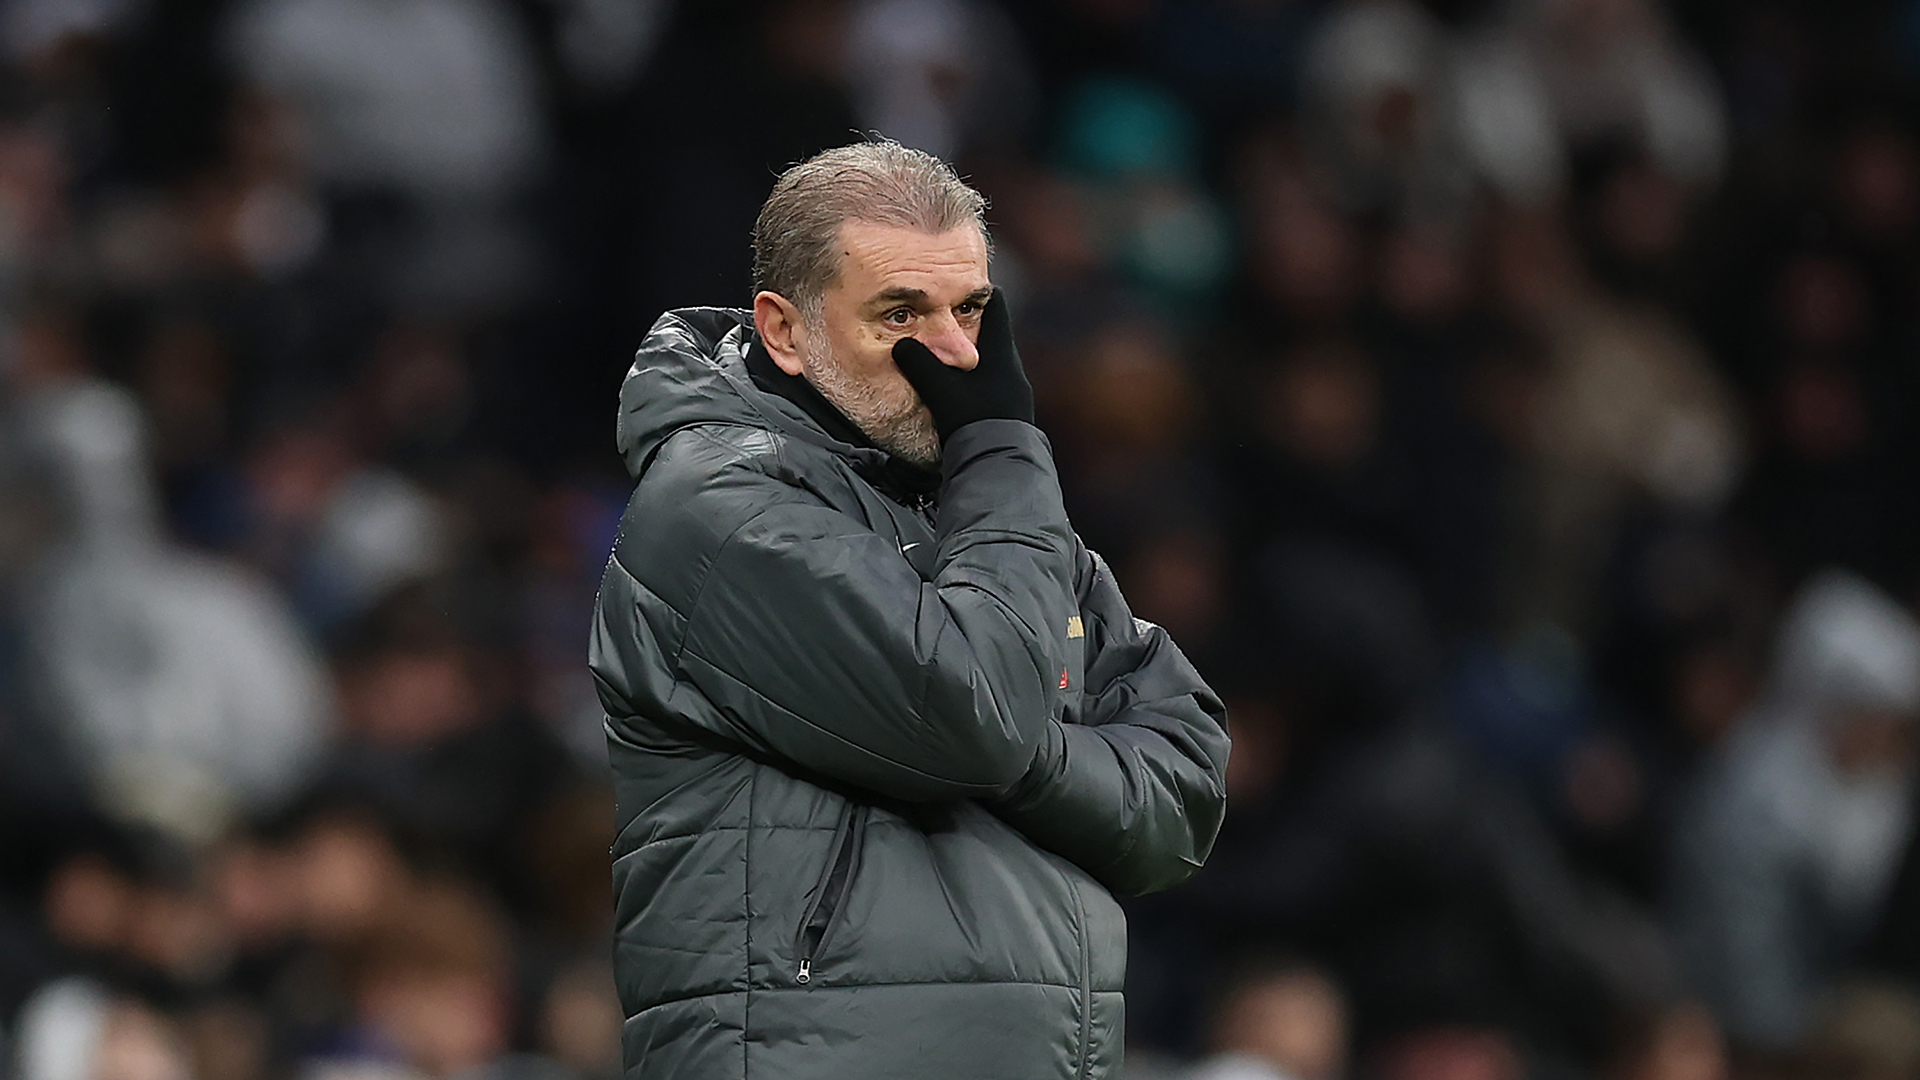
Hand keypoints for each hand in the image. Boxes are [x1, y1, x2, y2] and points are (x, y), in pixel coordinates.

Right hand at [891, 288, 1034, 439]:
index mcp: (1000, 354)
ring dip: (972, 358)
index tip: (963, 285)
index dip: (980, 291)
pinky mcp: (1011, 414)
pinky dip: (976, 382)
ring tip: (948, 360)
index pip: (996, 306)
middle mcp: (1012, 369)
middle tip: (947, 322)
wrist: (999, 464)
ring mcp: (1015, 394)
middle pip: (993, 335)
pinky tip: (960, 394)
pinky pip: (993, 387)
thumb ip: (918, 362)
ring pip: (993, 363)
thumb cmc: (972, 421)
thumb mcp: (939, 388)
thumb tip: (900, 343)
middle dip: (971, 326)